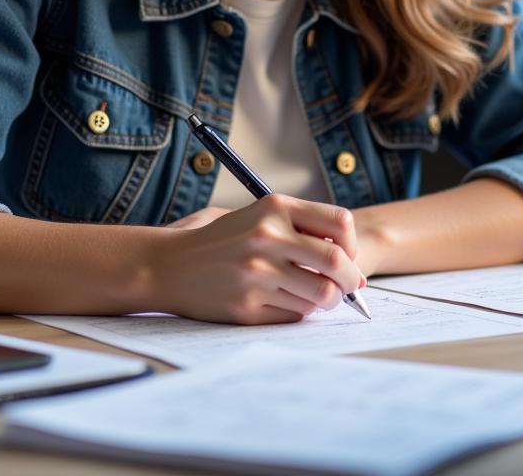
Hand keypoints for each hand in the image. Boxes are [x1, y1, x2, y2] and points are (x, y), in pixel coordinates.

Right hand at [150, 194, 363, 324]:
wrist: (171, 265)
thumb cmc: (222, 240)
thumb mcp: (258, 215)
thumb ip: (300, 227)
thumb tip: (349, 260)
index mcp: (274, 207)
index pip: (339, 223)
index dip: (351, 244)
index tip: (348, 256)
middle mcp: (268, 236)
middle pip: (337, 262)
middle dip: (350, 280)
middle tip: (348, 288)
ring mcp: (258, 273)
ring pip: (321, 294)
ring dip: (326, 300)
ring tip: (315, 297)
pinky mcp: (248, 306)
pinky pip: (295, 315)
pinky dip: (298, 312)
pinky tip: (283, 302)